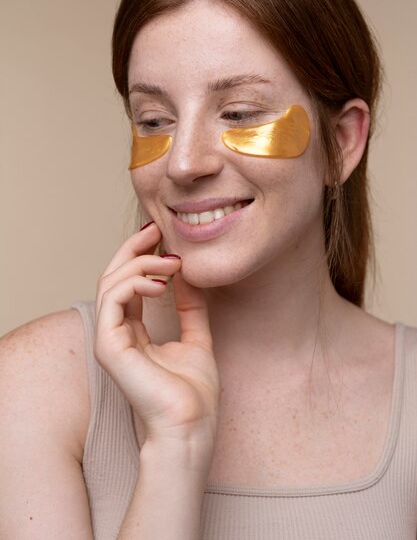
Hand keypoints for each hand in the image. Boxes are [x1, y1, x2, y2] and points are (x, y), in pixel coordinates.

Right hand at [94, 223, 220, 452]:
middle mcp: (117, 332)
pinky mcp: (108, 346)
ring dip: (140, 263)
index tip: (162, 236)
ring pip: (110, 282)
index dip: (141, 256)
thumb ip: (190, 307)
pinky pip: (113, 299)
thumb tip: (187, 275)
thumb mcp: (196, 337)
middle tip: (157, 230)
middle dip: (133, 249)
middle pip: (113, 277)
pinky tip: (161, 282)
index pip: (128, 284)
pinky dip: (134, 282)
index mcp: (133, 332)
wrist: (193, 426)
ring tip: (171, 262)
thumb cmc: (194, 393)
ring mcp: (110, 339)